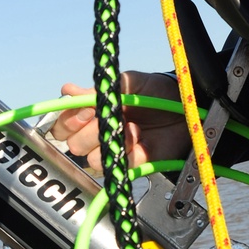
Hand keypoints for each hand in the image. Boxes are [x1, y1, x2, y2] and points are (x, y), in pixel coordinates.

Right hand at [52, 72, 189, 172]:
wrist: (185, 105)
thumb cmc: (156, 91)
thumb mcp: (127, 82)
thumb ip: (100, 89)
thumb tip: (68, 90)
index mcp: (93, 113)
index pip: (63, 124)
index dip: (69, 120)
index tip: (87, 110)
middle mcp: (100, 133)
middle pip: (74, 145)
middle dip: (89, 132)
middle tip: (107, 117)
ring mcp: (116, 150)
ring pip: (92, 160)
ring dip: (110, 141)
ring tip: (131, 126)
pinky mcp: (133, 164)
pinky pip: (118, 166)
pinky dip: (127, 153)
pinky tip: (140, 139)